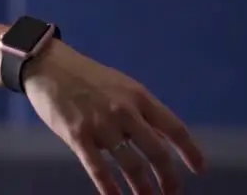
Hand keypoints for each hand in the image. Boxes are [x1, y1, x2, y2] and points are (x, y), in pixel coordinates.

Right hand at [23, 43, 206, 194]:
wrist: (47, 65)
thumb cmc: (86, 76)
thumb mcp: (121, 86)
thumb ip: (141, 111)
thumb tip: (163, 139)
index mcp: (138, 97)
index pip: (173, 127)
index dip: (189, 151)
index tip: (199, 169)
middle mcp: (124, 111)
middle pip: (156, 152)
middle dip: (168, 178)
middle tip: (172, 193)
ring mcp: (100, 125)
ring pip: (130, 166)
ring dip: (142, 188)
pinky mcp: (77, 136)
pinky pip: (98, 169)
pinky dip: (109, 188)